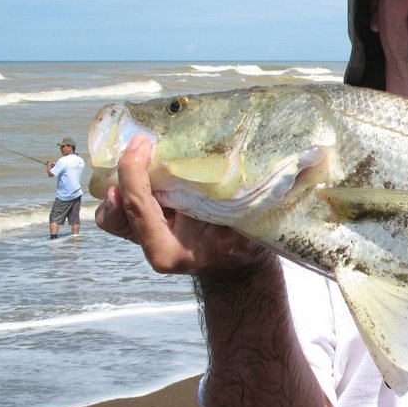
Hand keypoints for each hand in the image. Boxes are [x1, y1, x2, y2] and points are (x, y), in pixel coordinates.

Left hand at [94, 134, 268, 275]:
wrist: (241, 263)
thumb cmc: (248, 243)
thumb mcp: (248, 222)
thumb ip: (250, 200)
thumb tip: (294, 165)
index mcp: (172, 252)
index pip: (140, 209)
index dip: (135, 174)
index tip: (144, 144)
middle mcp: (155, 247)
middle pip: (117, 215)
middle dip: (122, 177)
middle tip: (137, 146)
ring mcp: (148, 238)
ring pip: (113, 216)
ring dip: (117, 185)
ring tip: (134, 158)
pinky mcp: (149, 226)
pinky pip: (123, 212)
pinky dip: (125, 188)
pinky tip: (140, 168)